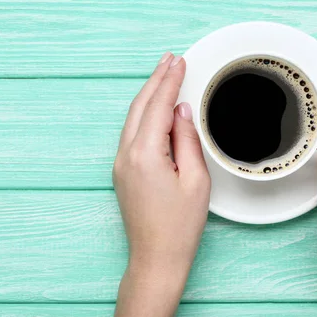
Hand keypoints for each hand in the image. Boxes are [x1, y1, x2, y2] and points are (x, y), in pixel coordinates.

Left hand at [110, 52, 209, 316]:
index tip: (179, 61)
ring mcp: (120, 163)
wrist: (156, 257)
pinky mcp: (121, 171)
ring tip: (163, 75)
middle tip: (170, 59)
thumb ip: (187, 140)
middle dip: (155, 80)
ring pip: (132, 118)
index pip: (158, 105)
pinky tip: (154, 108)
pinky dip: (143, 114)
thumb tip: (181, 111)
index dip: (170, 81)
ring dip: (148, 95)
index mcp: (145, 153)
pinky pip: (131, 133)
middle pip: (139, 106)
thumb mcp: (196, 180)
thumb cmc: (179, 225)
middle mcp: (126, 154)